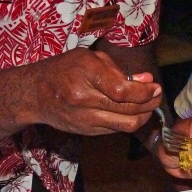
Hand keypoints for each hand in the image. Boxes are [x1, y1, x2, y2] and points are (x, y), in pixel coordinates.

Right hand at [25, 48, 161, 134]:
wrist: (34, 95)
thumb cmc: (63, 70)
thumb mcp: (89, 59)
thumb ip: (118, 70)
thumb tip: (146, 81)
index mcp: (85, 75)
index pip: (122, 91)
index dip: (144, 92)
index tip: (155, 87)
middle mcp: (84, 99)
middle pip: (128, 109)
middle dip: (150, 104)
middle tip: (157, 95)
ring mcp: (85, 119)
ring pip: (126, 125)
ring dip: (144, 116)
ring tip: (148, 106)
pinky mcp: (87, 132)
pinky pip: (117, 129)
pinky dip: (129, 121)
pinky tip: (132, 112)